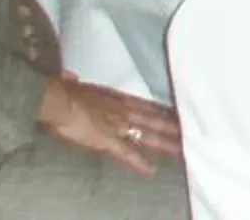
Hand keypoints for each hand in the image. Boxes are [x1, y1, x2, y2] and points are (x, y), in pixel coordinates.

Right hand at [41, 75, 180, 175]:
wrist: (58, 100)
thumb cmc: (61, 90)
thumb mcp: (71, 83)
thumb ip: (74, 81)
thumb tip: (70, 76)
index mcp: (115, 97)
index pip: (144, 104)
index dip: (161, 110)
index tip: (175, 112)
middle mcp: (123, 110)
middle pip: (154, 119)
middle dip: (172, 125)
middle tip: (191, 130)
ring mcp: (118, 125)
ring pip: (148, 135)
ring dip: (166, 143)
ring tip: (183, 149)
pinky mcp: (109, 142)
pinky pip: (128, 154)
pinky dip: (139, 163)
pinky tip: (151, 171)